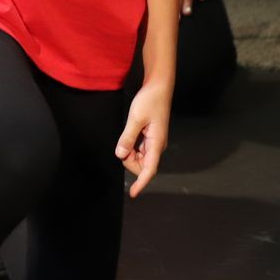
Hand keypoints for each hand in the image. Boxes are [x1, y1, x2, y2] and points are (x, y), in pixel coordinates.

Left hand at [116, 80, 170, 197]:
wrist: (159, 87)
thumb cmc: (150, 100)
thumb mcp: (136, 118)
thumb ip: (128, 137)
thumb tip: (120, 154)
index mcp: (157, 143)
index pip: (150, 169)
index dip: (141, 182)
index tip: (133, 193)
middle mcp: (157, 146)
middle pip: (141, 165)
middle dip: (129, 160)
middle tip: (124, 142)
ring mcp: (154, 142)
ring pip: (139, 158)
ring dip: (130, 152)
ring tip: (128, 133)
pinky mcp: (150, 137)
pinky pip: (139, 149)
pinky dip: (132, 146)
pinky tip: (131, 134)